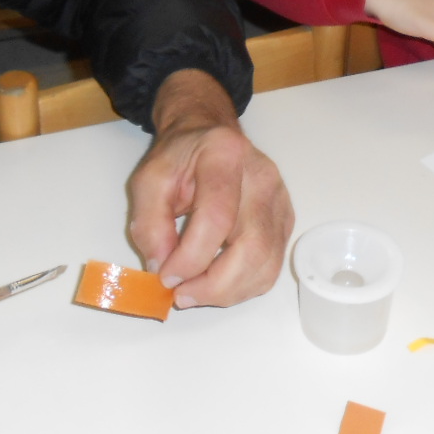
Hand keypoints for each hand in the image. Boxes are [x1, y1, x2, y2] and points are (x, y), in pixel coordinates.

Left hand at [128, 69, 292, 308]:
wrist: (208, 137)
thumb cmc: (179, 158)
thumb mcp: (148, 180)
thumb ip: (149, 223)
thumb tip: (163, 267)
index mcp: (225, 155)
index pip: (217, 216)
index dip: (191, 257)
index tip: (166, 277)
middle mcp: (262, 176)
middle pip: (253, 246)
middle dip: (215, 286)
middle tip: (182, 296)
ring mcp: (280, 199)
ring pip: (267, 264)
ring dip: (229, 292)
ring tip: (196, 292)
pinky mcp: (285, 220)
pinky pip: (271, 267)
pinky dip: (244, 286)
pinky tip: (217, 283)